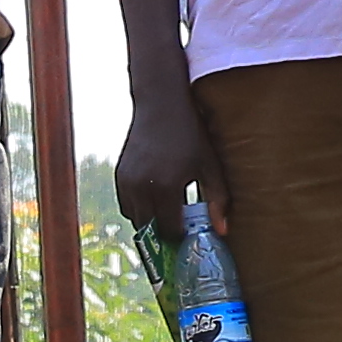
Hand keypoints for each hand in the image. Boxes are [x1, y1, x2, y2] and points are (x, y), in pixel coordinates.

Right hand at [110, 88, 209, 251]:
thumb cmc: (190, 134)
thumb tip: (223, 232)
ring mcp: (127, 182)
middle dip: (166, 233)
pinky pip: (127, 206)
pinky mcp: (119, 176)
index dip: (182, 236)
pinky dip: (139, 209)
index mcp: (166, 187)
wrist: (160, 105)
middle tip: (182, 227)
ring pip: (136, 220)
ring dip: (152, 222)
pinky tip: (156, 198)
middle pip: (151, 230)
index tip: (193, 233)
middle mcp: (142, 188)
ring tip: (170, 211)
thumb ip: (218, 199)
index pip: (170, 230)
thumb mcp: (209, 165)